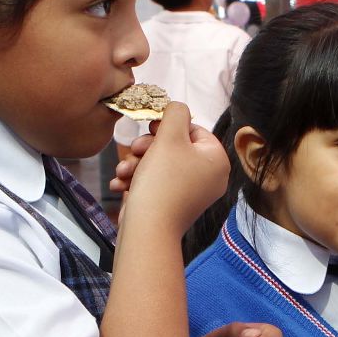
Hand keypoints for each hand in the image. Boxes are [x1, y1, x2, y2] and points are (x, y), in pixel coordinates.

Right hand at [116, 102, 228, 236]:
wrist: (148, 229)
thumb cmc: (162, 181)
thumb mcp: (170, 137)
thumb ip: (176, 113)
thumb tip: (178, 107)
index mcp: (216, 161)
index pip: (195, 130)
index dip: (169, 126)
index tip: (150, 127)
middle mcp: (209, 178)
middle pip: (175, 148)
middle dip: (147, 148)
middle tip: (133, 149)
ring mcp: (191, 194)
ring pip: (160, 166)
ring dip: (137, 165)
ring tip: (123, 172)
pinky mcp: (173, 207)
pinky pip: (156, 185)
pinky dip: (137, 182)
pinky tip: (121, 185)